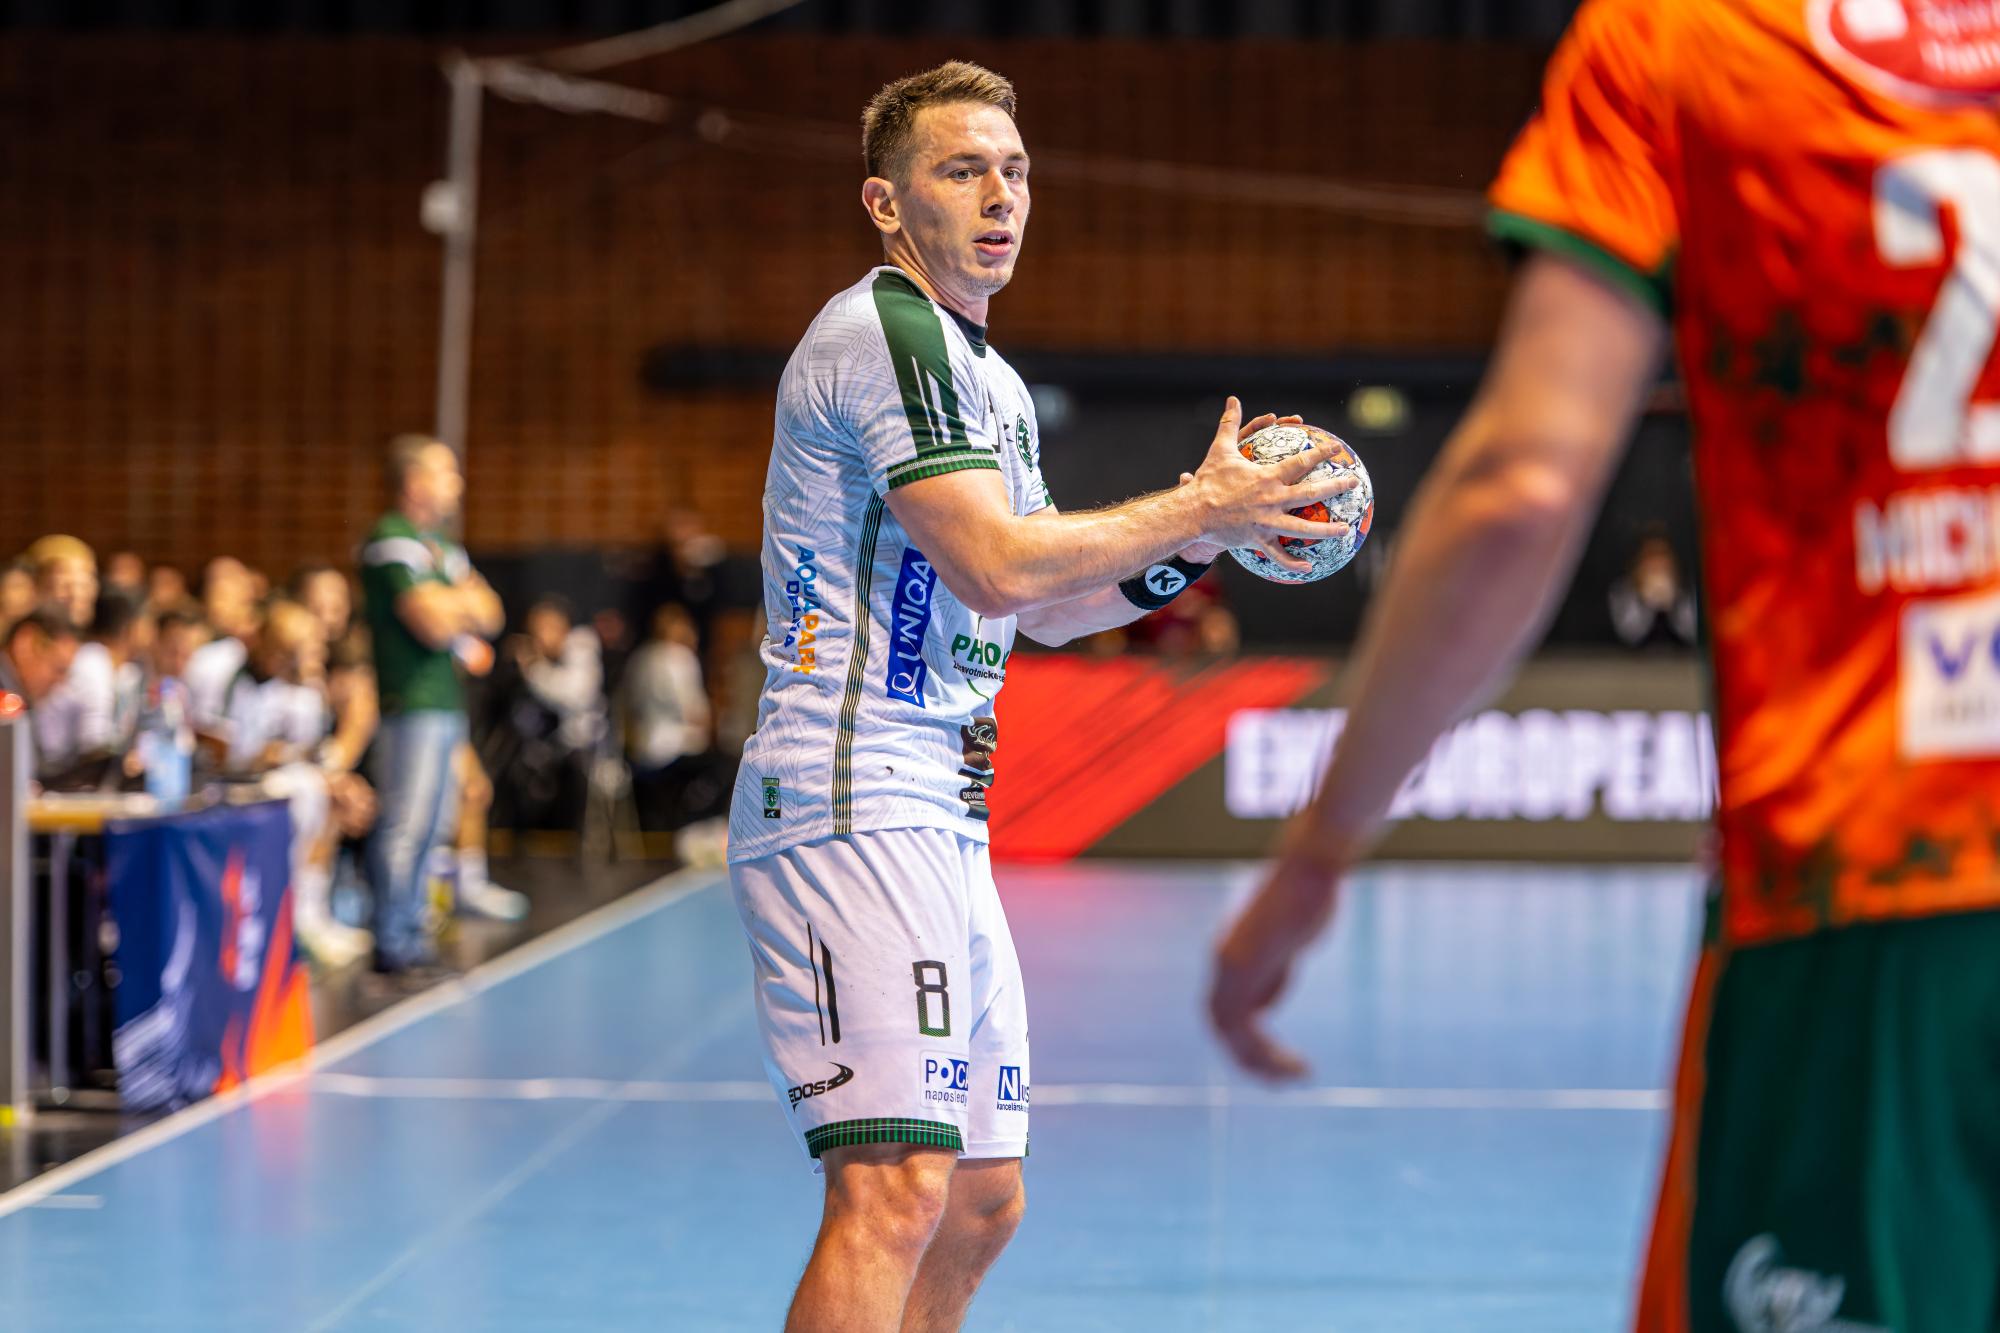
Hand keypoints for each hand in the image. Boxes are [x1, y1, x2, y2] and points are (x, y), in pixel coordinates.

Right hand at [1187, 399, 1355, 575]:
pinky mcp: (1258, 539)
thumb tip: (1232, 400)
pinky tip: (1309, 568)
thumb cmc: (1207, 481)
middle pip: (1311, 494)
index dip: (1321, 454)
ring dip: (1327, 530)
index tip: (1337, 449)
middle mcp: (1272, 500)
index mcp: (1267, 478)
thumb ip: (1230, 424)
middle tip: (1354, 483)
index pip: (1301, 463)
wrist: (1194, 513)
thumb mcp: (1220, 450)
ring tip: (1345, 530)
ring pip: (1303, 528)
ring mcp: (1267, 522)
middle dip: (1335, 487)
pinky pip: (1278, 554)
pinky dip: (1293, 562)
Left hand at [1208, 839, 1345, 1080]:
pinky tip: (1298, 1064)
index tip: (1279, 1059)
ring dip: (1260, 1062)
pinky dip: (1267, 1052)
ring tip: (1296, 1077)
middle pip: (1221, 1025)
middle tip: (1283, 1081)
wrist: (1310, 870)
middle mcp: (1222, 962)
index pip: (1226, 1011)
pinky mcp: (1243, 968)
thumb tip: (1264, 1007)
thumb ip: (1272, 974)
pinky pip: (1244, 1026)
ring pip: (1230, 1032)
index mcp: (1229, 957)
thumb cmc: (1307, 898)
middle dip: (1250, 1058)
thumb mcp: (1286, 945)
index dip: (1247, 1041)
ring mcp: (1228, 965)